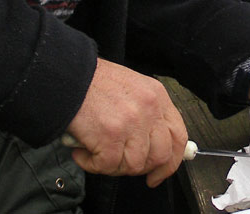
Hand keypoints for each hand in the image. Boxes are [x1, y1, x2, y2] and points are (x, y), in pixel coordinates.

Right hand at [66, 58, 187, 186]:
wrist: (71, 77)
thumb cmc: (97, 84)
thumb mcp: (134, 89)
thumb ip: (148, 114)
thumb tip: (153, 145)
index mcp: (158, 97)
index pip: (178, 136)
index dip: (172, 161)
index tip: (159, 173)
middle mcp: (149, 109)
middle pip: (160, 154)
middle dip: (142, 167)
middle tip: (122, 164)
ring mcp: (132, 123)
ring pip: (134, 165)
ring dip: (113, 165)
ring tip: (98, 152)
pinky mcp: (110, 136)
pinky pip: (107, 166)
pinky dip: (91, 164)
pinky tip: (83, 151)